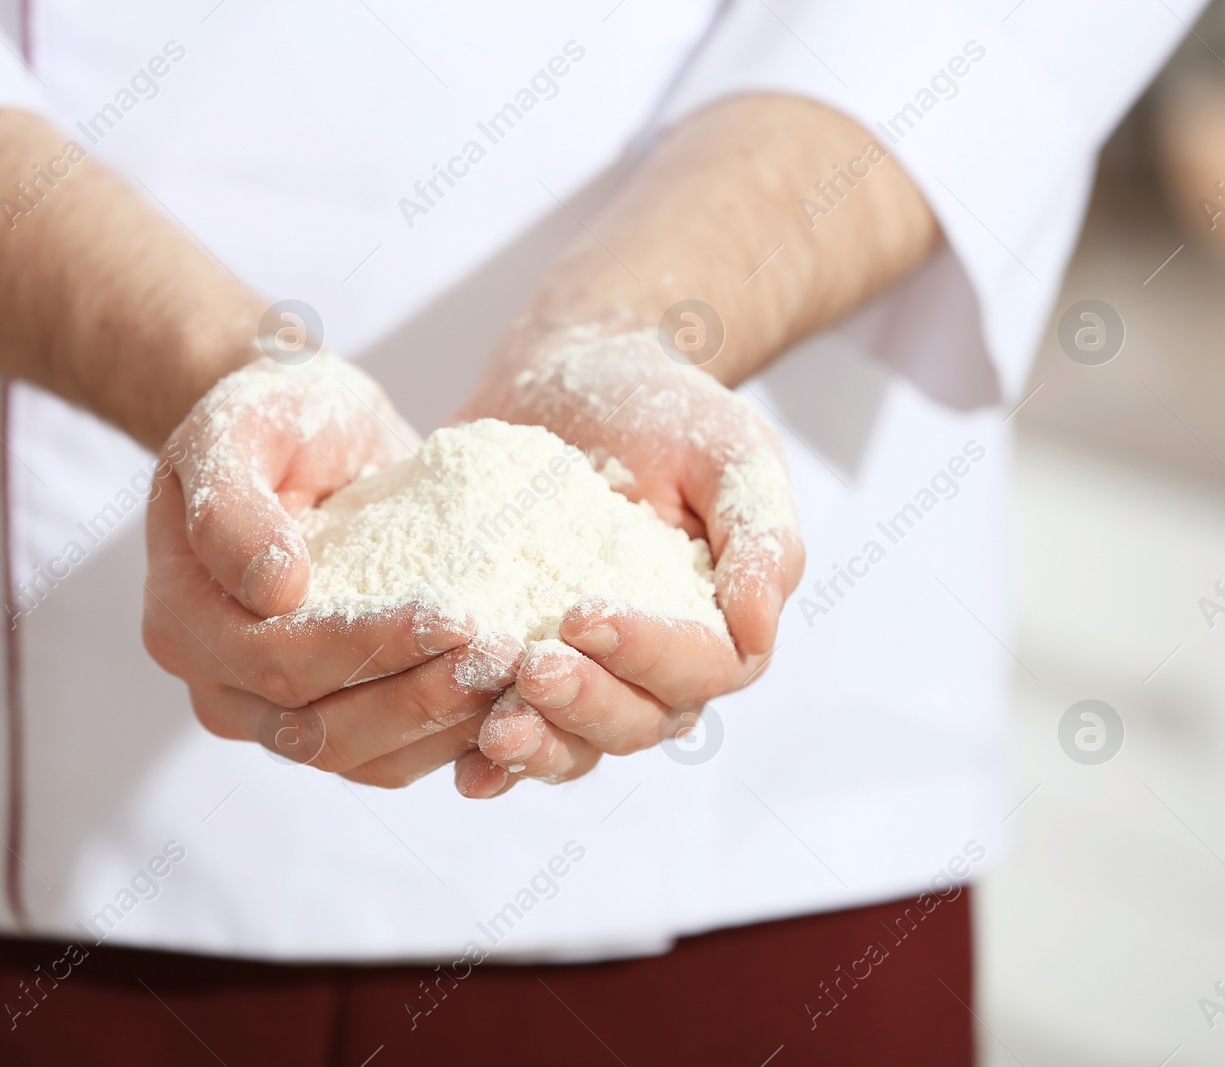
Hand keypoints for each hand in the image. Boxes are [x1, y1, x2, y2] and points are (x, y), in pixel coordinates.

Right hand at [142, 354, 523, 785]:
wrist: (306, 436)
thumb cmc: (272, 417)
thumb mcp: (239, 425)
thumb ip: (234, 505)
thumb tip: (275, 590)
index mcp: (184, 619)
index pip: (277, 659)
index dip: (368, 646)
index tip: (455, 616)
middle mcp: (219, 684)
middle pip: (319, 727)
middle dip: (419, 696)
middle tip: (506, 656)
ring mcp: (271, 714)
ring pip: (358, 757)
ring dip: (442, 728)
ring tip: (519, 679)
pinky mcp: (331, 719)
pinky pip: (388, 758)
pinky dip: (449, 742)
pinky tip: (510, 703)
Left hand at [451, 328, 804, 796]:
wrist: (572, 377)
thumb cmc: (666, 410)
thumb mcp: (732, 450)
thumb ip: (761, 536)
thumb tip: (757, 629)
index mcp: (718, 627)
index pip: (699, 668)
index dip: (647, 653)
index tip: (585, 613)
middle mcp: (654, 669)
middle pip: (636, 721)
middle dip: (585, 702)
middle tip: (532, 667)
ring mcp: (587, 678)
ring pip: (576, 744)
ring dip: (540, 747)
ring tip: (495, 733)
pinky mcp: (518, 670)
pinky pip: (509, 733)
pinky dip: (492, 763)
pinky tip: (463, 768)